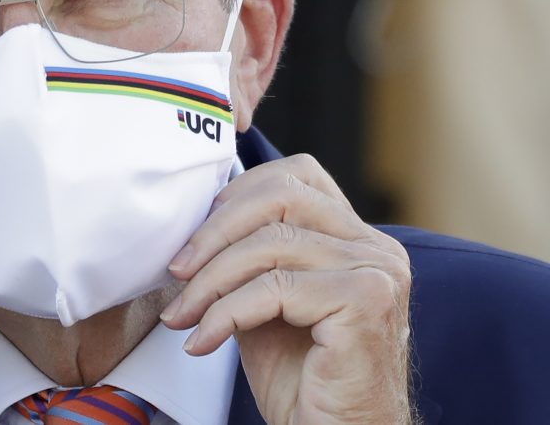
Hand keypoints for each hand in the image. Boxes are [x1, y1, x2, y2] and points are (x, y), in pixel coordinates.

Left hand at [159, 155, 412, 424]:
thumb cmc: (301, 378)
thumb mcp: (265, 303)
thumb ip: (248, 258)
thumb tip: (192, 227)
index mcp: (356, 237)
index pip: (295, 175)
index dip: (237, 195)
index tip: (195, 238)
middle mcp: (375, 246)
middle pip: (280, 196)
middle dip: (214, 232)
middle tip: (175, 272)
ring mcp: (377, 271)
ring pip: (270, 244)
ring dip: (210, 281)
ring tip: (180, 315)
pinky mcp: (366, 302)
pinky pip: (274, 288)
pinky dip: (224, 314)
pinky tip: (202, 342)